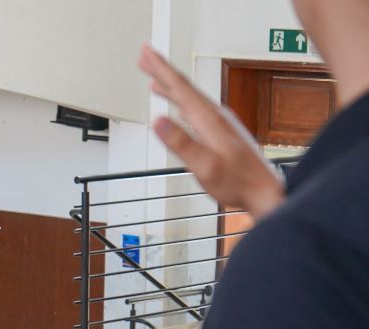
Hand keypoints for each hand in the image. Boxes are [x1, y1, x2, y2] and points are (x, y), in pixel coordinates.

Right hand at [137, 45, 283, 218]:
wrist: (263, 192)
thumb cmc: (237, 183)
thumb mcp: (204, 166)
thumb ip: (181, 143)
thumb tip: (158, 121)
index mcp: (209, 120)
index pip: (181, 88)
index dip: (161, 69)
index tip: (147, 53)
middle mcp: (215, 117)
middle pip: (185, 88)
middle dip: (163, 71)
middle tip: (146, 57)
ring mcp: (219, 124)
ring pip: (190, 98)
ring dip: (171, 86)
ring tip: (155, 79)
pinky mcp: (220, 133)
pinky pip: (196, 110)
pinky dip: (182, 103)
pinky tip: (177, 108)